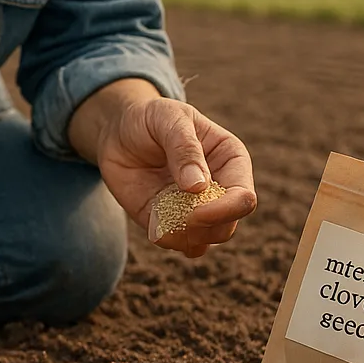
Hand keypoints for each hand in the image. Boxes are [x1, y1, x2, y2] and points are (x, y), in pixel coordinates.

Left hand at [95, 95, 255, 257]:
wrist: (120, 132)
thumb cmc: (151, 118)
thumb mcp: (167, 119)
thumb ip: (184, 148)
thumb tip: (199, 186)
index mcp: (231, 161)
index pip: (243, 198)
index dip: (224, 209)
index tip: (194, 204)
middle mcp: (220, 189)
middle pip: (228, 226)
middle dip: (201, 225)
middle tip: (171, 211)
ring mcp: (197, 209)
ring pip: (206, 240)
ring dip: (183, 235)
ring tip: (159, 213)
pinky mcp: (172, 221)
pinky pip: (180, 244)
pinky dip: (167, 239)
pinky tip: (153, 220)